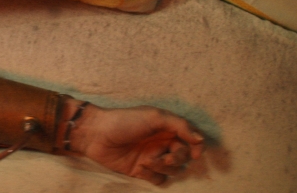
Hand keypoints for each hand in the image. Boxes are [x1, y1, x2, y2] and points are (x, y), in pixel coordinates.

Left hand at [67, 103, 204, 185]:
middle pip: (183, 157)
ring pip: (172, 171)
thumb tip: (200, 140)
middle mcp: (162, 143)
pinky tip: (140, 168)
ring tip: (146, 161)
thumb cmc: (124, 121)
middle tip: (165, 158)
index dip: (196, 148)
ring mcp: (152, 157)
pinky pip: (158, 180)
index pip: (191, 140)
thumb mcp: (153, 116)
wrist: (96, 134)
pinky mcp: (141, 170)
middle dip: (177, 159)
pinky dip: (153, 176)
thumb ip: (180, 125)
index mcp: (167, 128)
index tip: (195, 154)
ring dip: (163, 167)